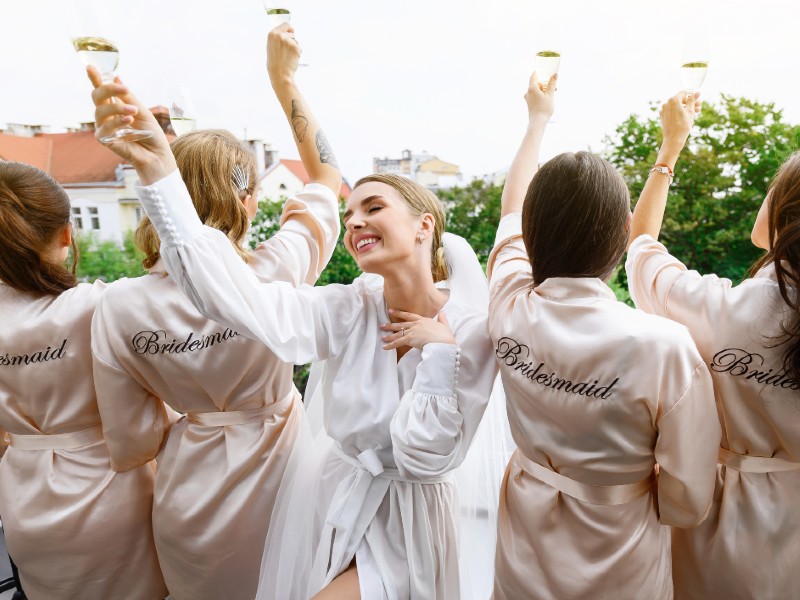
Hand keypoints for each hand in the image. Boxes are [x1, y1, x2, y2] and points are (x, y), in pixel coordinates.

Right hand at [87, 66, 175, 183]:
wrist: (157, 155)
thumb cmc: (150, 133)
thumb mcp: (143, 111)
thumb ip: (129, 98)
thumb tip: (117, 76)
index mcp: (114, 105)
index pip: (102, 90)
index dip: (95, 78)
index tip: (91, 68)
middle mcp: (106, 115)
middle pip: (97, 96)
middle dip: (109, 89)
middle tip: (124, 89)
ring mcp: (103, 127)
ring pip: (100, 111)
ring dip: (117, 108)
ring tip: (133, 111)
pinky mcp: (105, 140)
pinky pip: (105, 128)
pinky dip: (116, 122)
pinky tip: (128, 120)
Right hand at [267, 23, 300, 86]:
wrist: (279, 74)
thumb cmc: (274, 63)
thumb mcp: (271, 47)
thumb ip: (277, 38)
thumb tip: (286, 33)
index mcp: (272, 34)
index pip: (285, 25)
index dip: (289, 29)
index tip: (290, 32)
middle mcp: (280, 35)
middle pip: (292, 32)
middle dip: (291, 39)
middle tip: (286, 50)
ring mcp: (288, 41)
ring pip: (296, 41)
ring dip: (294, 47)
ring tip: (288, 55)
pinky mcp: (296, 47)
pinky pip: (299, 47)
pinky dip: (297, 53)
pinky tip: (292, 58)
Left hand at [381, 310, 455, 350]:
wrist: (443, 342)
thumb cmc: (445, 336)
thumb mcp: (444, 325)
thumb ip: (442, 318)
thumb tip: (443, 312)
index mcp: (423, 320)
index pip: (409, 315)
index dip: (399, 313)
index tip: (391, 311)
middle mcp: (416, 324)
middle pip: (401, 324)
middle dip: (391, 325)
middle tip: (383, 325)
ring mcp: (412, 331)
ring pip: (398, 333)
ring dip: (389, 335)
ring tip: (382, 336)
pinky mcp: (410, 339)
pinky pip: (398, 342)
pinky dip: (390, 345)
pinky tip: (384, 347)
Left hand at [525, 71, 555, 124]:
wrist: (538, 122)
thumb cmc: (544, 108)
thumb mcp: (550, 94)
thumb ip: (552, 83)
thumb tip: (555, 74)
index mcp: (532, 88)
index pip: (534, 76)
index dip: (539, 72)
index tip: (544, 69)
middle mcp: (528, 92)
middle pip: (537, 83)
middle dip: (545, 83)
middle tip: (554, 86)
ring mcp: (528, 98)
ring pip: (536, 90)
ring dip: (544, 90)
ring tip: (553, 94)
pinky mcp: (529, 103)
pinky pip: (535, 95)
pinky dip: (541, 94)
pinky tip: (548, 99)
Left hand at [659, 92, 697, 155]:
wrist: (673, 139)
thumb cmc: (683, 125)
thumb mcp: (690, 111)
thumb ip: (692, 100)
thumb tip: (697, 93)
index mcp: (673, 100)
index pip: (684, 93)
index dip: (692, 94)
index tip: (698, 97)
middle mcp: (666, 103)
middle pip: (680, 99)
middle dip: (690, 102)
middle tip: (699, 106)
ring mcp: (663, 110)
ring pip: (677, 105)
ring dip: (686, 107)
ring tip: (696, 112)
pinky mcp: (663, 116)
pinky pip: (672, 111)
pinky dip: (679, 111)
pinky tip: (686, 116)